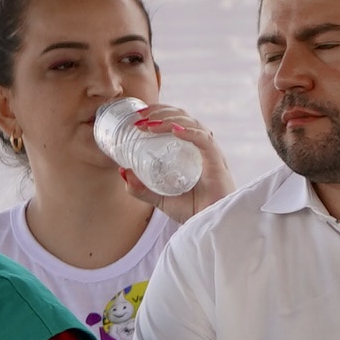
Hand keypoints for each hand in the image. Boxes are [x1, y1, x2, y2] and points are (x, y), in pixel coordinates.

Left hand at [123, 104, 233, 223]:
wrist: (209, 227)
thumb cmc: (193, 211)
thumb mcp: (160, 198)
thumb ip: (141, 188)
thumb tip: (123, 171)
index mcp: (190, 151)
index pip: (176, 121)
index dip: (157, 113)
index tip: (137, 117)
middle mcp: (201, 148)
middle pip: (183, 116)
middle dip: (160, 111)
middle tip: (139, 118)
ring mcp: (210, 153)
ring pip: (192, 123)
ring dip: (169, 119)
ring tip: (149, 125)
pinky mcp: (217, 162)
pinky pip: (204, 140)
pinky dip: (189, 132)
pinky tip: (174, 131)